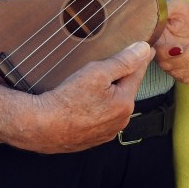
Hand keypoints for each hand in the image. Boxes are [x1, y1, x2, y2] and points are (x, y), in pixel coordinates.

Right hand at [29, 41, 154, 152]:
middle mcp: (121, 121)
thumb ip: (123, 61)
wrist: (42, 127)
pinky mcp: (92, 139)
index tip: (146, 48)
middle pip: (124, 90)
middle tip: (107, 65)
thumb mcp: (97, 73)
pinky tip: (83, 103)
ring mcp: (107, 132)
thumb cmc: (68, 100)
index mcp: (125, 103)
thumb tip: (144, 50)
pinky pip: (100, 117)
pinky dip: (96, 108)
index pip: (137, 74)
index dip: (139, 59)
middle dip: (120, 77)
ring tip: (91, 86)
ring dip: (108, 94)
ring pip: (112, 105)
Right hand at [153, 0, 188, 83]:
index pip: (157, 54)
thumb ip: (166, 8)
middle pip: (170, 66)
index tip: (181, 47)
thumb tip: (155, 12)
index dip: (169, 53)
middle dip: (188, 56)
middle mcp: (161, 56)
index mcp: (156, 40)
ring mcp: (172, 65)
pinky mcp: (184, 71)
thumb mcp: (178, 5)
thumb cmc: (187, 12)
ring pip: (181, 73)